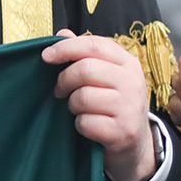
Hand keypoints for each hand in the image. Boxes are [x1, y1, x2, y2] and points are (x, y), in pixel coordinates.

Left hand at [43, 30, 155, 180]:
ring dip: (72, 105)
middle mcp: (133, 82)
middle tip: (59, 91)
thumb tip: (62, 34)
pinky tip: (87, 126)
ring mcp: (130, 108)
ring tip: (77, 109)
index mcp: (128, 63)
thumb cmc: (113, 106)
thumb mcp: (106, 77)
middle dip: (64, 80)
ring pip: (83, 97)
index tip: (46, 56)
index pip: (95, 44)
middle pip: (86, 69)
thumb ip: (85, 55)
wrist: (134, 146)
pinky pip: (85, 122)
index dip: (67, 48)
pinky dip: (79, 125)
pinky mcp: (123, 132)